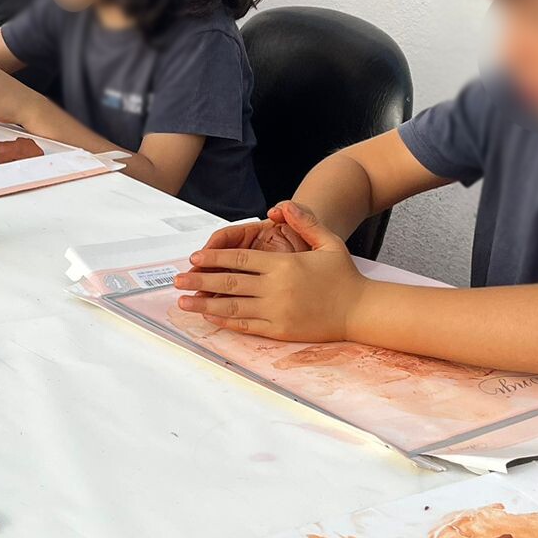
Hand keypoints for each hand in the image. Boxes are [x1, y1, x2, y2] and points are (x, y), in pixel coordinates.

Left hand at [172, 201, 365, 340]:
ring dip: (203, 304)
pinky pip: (245, 325)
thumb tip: (279, 206)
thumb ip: (304, 221)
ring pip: (231, 307)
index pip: (239, 260)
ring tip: (182, 302)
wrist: (361, 311)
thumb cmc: (344, 275)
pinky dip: (224, 321)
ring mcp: (276, 312)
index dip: (213, 259)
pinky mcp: (279, 331)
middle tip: (176, 280)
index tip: (194, 258)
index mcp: (283, 266)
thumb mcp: (328, 241)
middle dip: (199, 281)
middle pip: (228, 283)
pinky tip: (209, 317)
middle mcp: (276, 289)